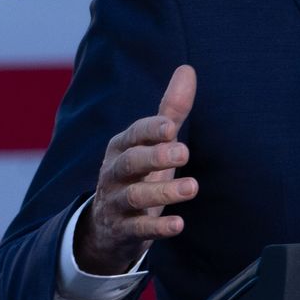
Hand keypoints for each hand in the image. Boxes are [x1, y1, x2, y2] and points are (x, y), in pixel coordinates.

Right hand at [74, 65, 196, 275]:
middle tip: (184, 153)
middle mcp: (114, 173)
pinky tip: (178, 225)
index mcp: (121, 147)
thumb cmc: (138, 175)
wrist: (106, 227)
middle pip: (130, 162)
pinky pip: (138, 229)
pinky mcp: (122, 230)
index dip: (150, 130)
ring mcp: (116, 203)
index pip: (133, 134)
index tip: (170, 127)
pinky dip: (157, 227)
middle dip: (155, 156)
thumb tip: (187, 70)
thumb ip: (170, 111)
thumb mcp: (152, 144)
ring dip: (163, 191)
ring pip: (135, 196)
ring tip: (192, 188)